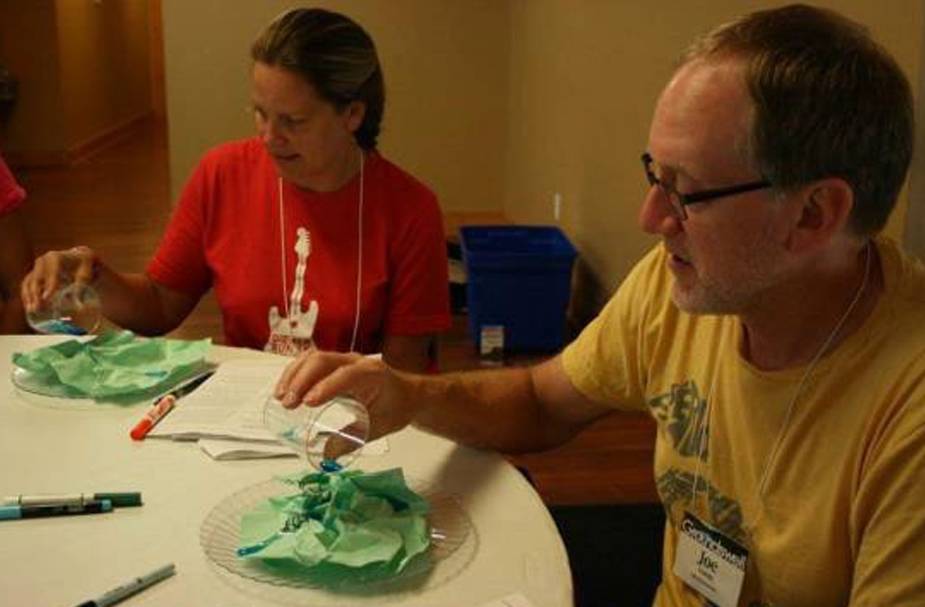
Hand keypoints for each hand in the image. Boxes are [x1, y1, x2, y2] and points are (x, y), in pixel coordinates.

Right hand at [21, 246, 98, 312]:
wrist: (76, 258)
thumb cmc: (82, 266)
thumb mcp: (84, 274)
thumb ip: (81, 287)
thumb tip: (79, 304)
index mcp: (56, 258)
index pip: (52, 273)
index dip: (49, 285)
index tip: (46, 298)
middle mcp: (43, 261)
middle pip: (37, 279)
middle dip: (36, 294)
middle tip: (37, 308)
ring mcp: (36, 267)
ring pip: (29, 282)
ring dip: (29, 297)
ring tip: (32, 310)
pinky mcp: (33, 273)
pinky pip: (27, 284)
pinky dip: (27, 295)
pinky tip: (29, 306)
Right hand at [274, 350, 419, 444]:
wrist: (407, 394)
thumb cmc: (395, 408)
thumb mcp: (378, 428)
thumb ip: (352, 440)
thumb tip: (326, 455)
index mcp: (372, 375)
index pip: (346, 376)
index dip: (326, 387)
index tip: (307, 403)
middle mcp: (357, 362)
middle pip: (323, 360)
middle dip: (302, 380)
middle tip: (288, 404)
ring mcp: (344, 359)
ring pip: (313, 358)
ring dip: (294, 375)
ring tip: (280, 397)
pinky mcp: (334, 363)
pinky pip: (311, 361)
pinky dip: (295, 373)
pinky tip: (285, 389)